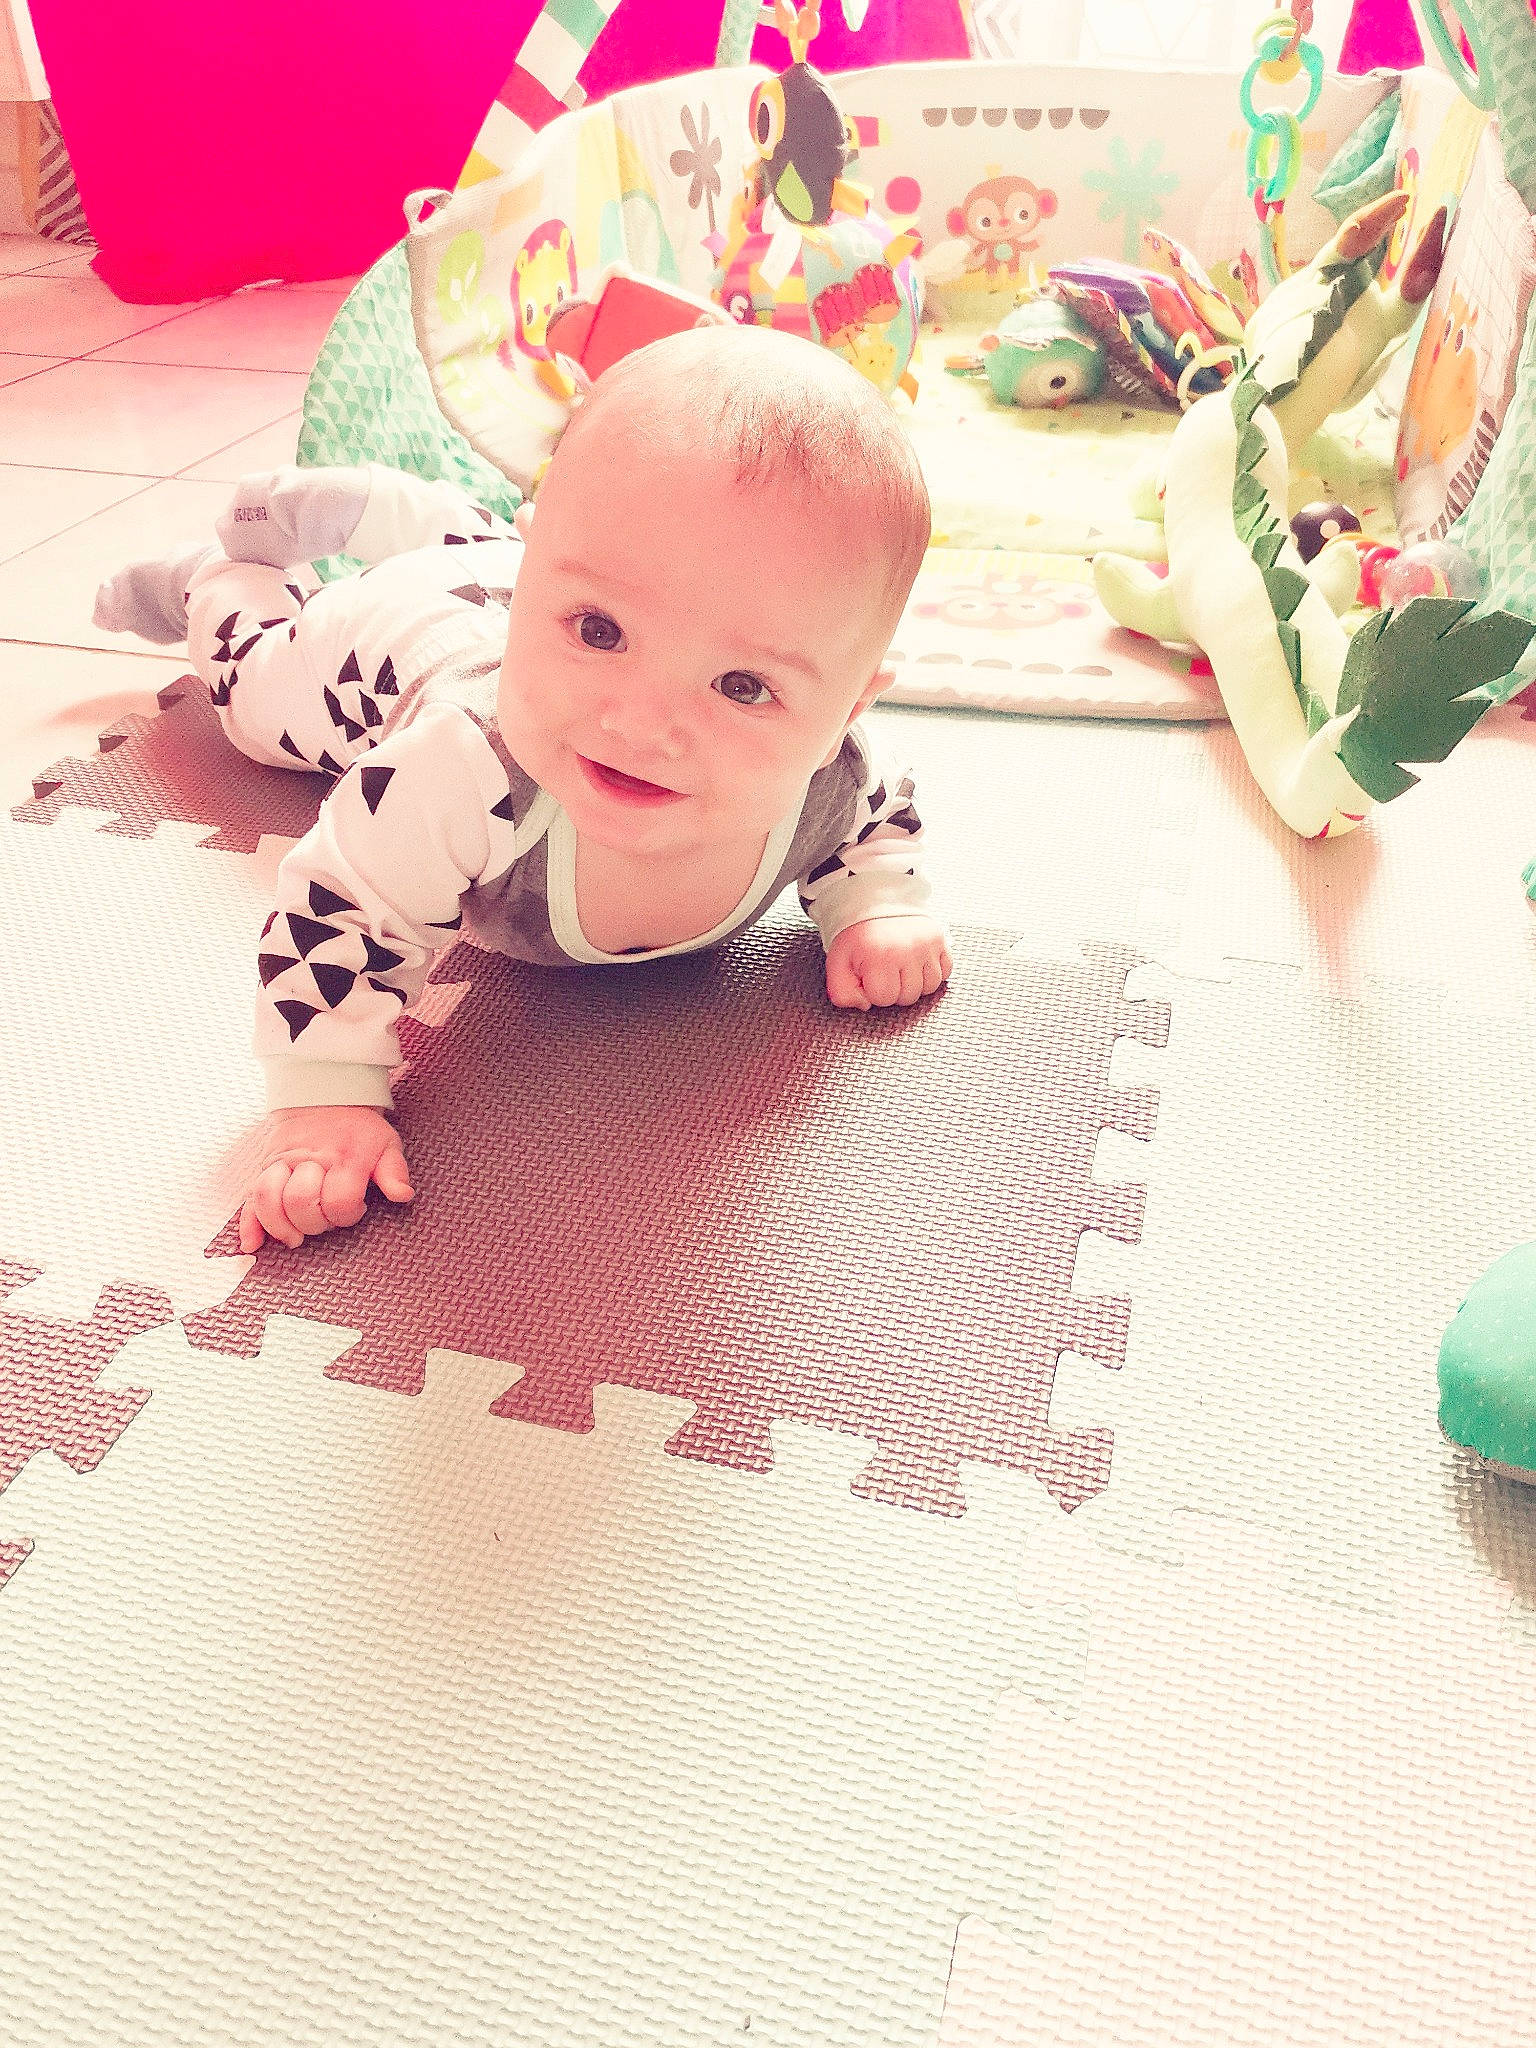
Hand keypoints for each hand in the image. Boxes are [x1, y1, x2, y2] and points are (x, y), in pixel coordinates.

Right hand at [238, 1103, 412, 1252]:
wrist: (323, 1097)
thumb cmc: (358, 1129)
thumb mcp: (386, 1144)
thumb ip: (394, 1172)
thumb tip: (402, 1195)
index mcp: (343, 1156)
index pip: (339, 1200)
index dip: (347, 1213)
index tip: (354, 1208)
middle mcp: (308, 1159)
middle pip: (300, 1203)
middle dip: (314, 1221)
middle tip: (325, 1217)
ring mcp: (281, 1163)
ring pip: (267, 1198)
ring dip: (279, 1225)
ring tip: (294, 1236)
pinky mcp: (264, 1168)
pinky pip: (249, 1197)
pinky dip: (248, 1223)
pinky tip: (252, 1243)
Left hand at [825, 916, 952, 1010]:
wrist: (877, 903)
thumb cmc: (858, 937)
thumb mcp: (838, 962)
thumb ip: (842, 992)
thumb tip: (865, 1006)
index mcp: (880, 956)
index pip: (884, 999)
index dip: (874, 991)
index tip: (869, 974)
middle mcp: (908, 950)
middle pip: (908, 997)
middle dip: (895, 990)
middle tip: (885, 970)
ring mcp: (928, 945)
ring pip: (929, 988)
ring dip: (915, 984)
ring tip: (901, 967)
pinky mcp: (941, 940)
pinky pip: (945, 972)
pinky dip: (931, 973)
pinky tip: (917, 963)